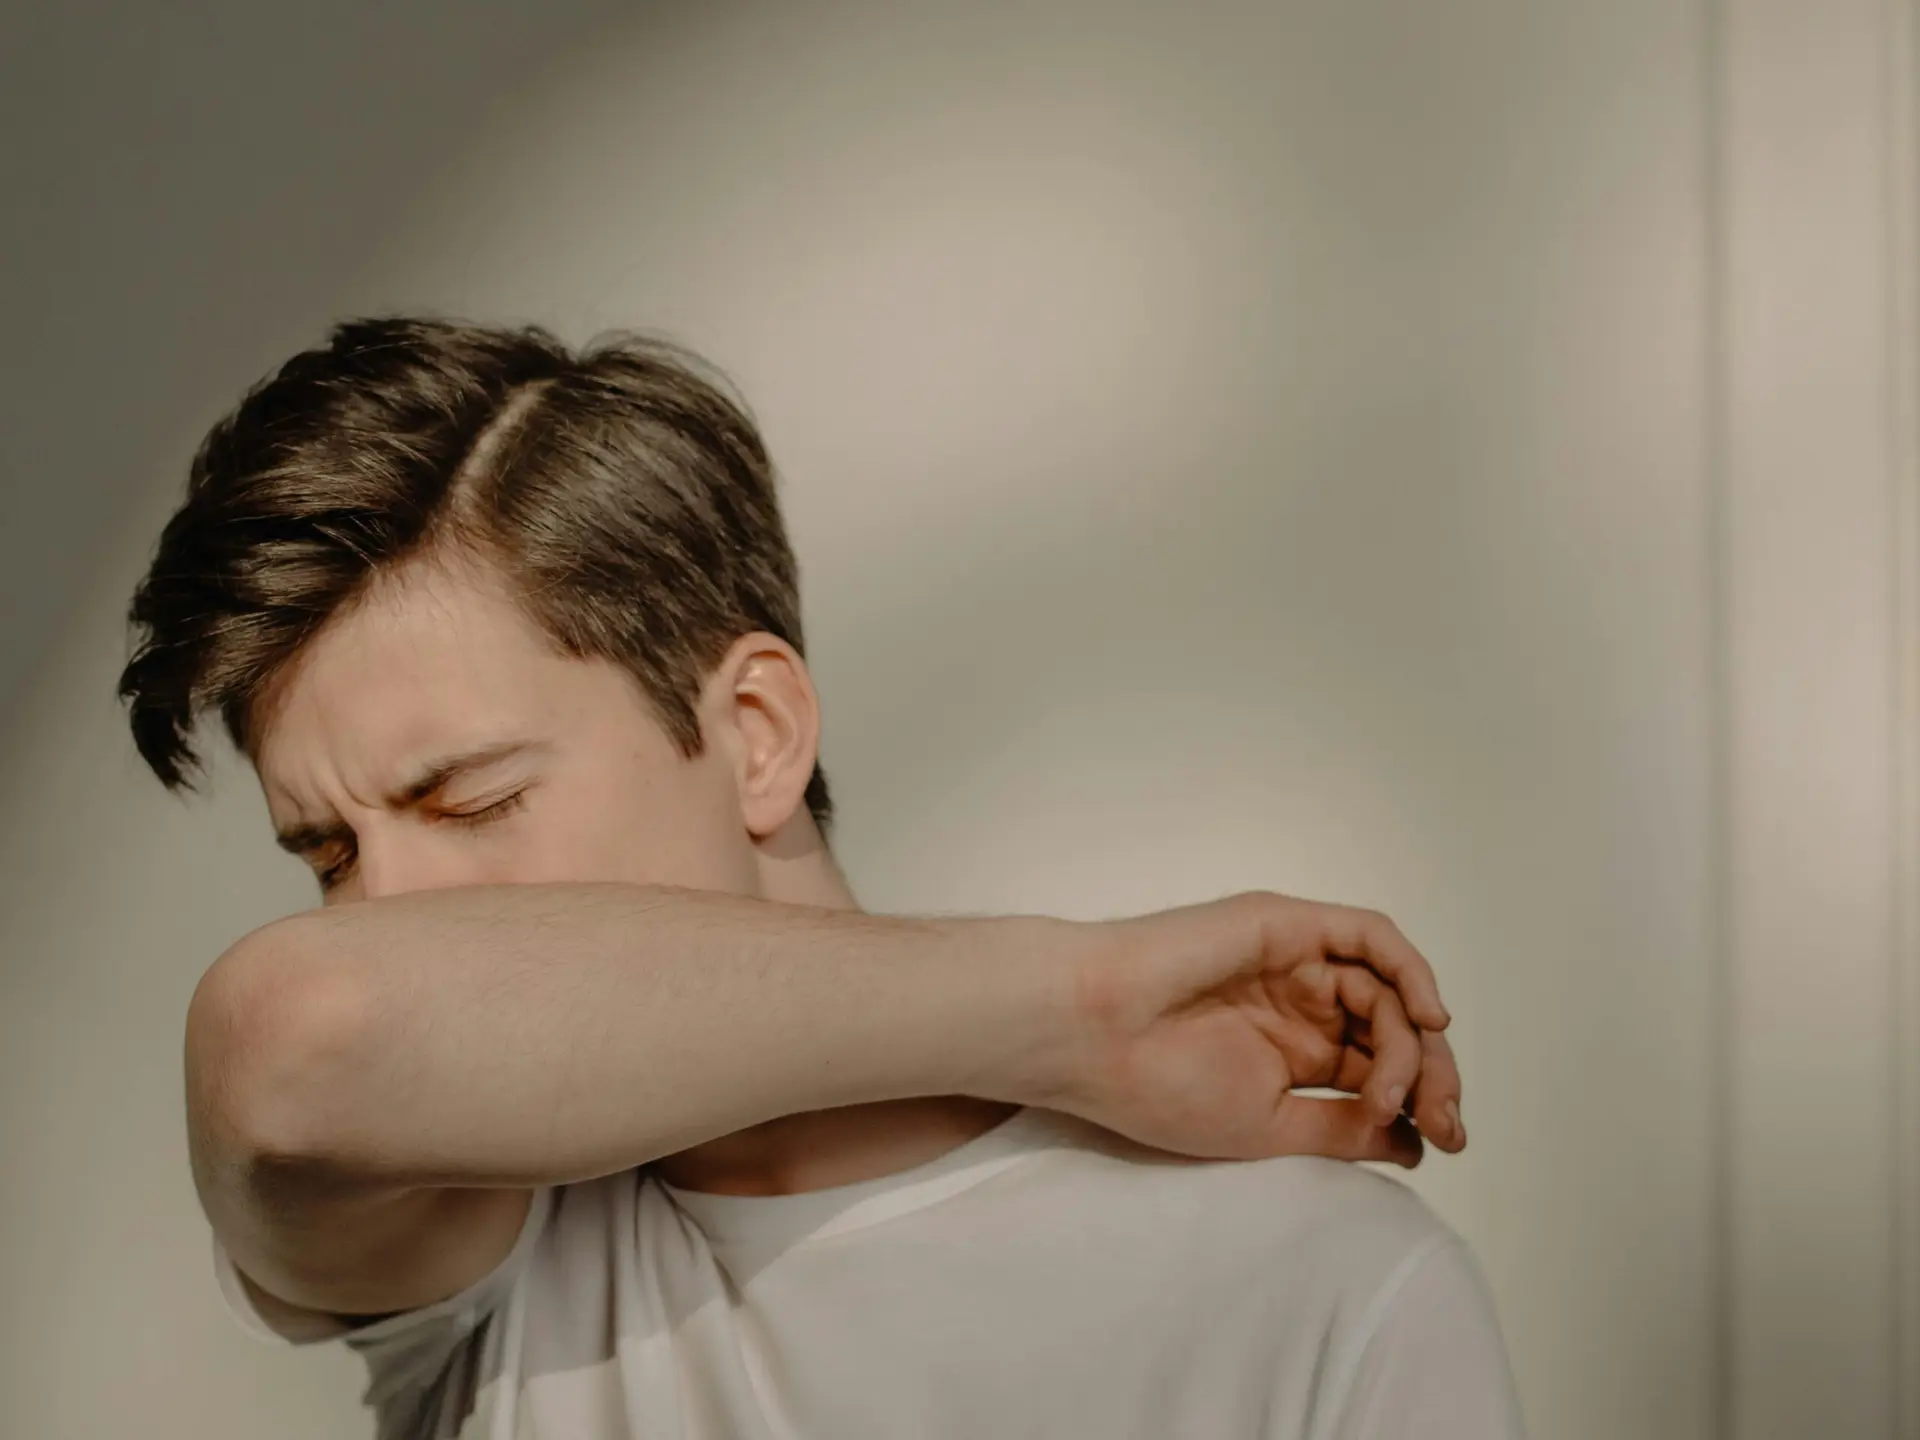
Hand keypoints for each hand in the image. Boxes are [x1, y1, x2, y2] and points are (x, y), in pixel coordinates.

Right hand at [1055, 891, 1464, 1167]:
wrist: (1095, 1035)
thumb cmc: (1157, 1086)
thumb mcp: (1269, 1127)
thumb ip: (1344, 1128)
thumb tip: (1418, 1141)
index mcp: (1292, 1052)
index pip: (1380, 1069)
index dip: (1423, 1104)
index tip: (1442, 1144)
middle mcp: (1301, 1003)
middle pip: (1396, 1029)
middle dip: (1433, 1076)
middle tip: (1446, 1123)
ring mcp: (1296, 961)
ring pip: (1388, 989)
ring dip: (1412, 1042)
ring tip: (1393, 1089)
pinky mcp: (1287, 926)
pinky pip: (1369, 936)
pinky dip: (1410, 970)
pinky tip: (1426, 1018)